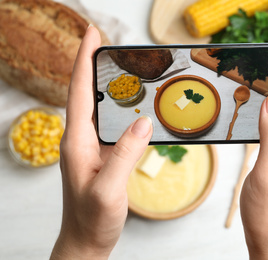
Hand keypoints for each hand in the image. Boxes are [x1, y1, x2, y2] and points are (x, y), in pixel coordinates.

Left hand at [50, 26, 152, 258]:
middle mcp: (81, 139)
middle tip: (109, 44)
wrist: (86, 241)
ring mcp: (90, 147)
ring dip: (107, 83)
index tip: (92, 34)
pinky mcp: (101, 154)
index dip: (84, 60)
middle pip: (86, 93)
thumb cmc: (91, 219)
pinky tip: (132, 105)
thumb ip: (126, 154)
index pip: (80, 91)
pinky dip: (119, 107)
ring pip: (98, 107)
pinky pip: (110, 123)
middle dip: (94, 64)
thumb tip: (143, 122)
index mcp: (77, 142)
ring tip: (122, 67)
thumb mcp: (109, 188)